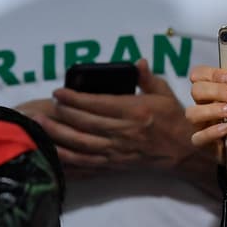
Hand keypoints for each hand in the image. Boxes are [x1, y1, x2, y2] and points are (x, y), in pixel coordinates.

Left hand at [32, 60, 198, 172]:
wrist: (184, 152)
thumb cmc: (172, 119)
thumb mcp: (164, 93)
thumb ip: (146, 78)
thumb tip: (137, 62)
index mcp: (135, 111)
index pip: (98, 104)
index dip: (75, 98)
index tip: (59, 91)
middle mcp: (125, 131)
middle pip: (85, 122)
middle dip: (63, 112)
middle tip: (48, 104)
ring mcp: (118, 150)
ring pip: (82, 143)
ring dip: (59, 133)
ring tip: (41, 123)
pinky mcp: (114, 163)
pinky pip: (86, 162)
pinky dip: (67, 157)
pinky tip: (52, 150)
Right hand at [186, 64, 226, 155]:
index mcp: (213, 91)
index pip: (199, 74)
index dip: (212, 73)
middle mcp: (203, 105)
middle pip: (196, 90)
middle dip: (217, 90)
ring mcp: (200, 124)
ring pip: (192, 113)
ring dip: (212, 110)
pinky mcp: (202, 144)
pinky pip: (196, 137)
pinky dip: (210, 132)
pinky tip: (225, 129)